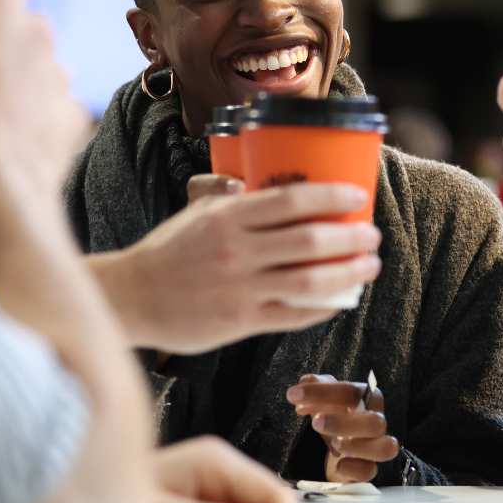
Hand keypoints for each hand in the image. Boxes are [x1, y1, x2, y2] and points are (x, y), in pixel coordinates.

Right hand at [103, 182, 382, 353]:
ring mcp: (240, 288)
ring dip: (348, 272)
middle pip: (309, 240)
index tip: (358, 195)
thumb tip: (259, 181)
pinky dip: (322, 307)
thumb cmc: (167, 251)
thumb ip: (229, 197)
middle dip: (350, 237)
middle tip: (371, 235)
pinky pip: (293, 315)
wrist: (131, 298)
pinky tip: (340, 299)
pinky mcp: (241, 321)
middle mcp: (237, 250)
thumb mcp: (196, 213)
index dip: (331, 195)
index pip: (290, 200)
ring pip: (309, 280)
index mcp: (227, 217)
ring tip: (369, 266)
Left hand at [286, 375, 400, 482]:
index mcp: (367, 400)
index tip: (295, 395)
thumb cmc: (335, 417)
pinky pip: (369, 472)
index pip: (353, 392)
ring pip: (385, 448)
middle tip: (316, 422)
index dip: (324, 392)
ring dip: (356, 446)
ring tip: (332, 444)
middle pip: (375, 421)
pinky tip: (337, 465)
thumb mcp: (324, 399)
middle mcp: (376, 423)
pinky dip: (354, 468)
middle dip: (344, 422)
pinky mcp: (367, 470)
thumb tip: (306, 381)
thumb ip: (318, 387)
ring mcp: (375, 448)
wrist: (338, 447)